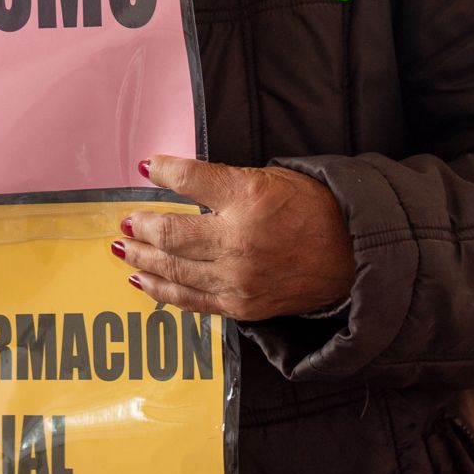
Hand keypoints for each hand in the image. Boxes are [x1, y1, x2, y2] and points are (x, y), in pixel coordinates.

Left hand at [113, 157, 354, 321]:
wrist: (351, 256)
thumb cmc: (311, 209)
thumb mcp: (269, 177)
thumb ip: (222, 180)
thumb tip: (177, 176)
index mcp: (249, 196)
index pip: (189, 179)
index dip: (162, 171)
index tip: (146, 166)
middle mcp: (238, 240)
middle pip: (170, 234)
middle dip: (140, 226)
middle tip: (124, 222)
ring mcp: (237, 279)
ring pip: (173, 270)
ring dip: (141, 259)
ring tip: (123, 249)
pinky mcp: (240, 306)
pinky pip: (190, 300)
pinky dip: (161, 290)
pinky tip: (142, 281)